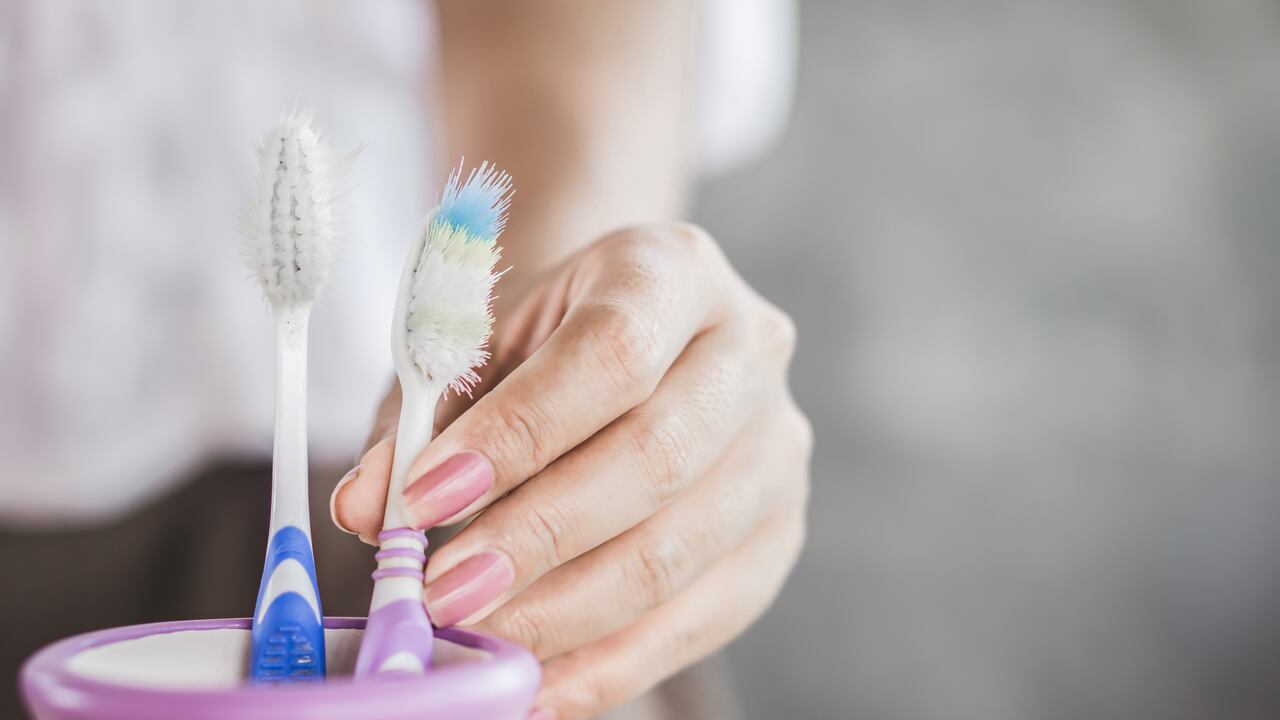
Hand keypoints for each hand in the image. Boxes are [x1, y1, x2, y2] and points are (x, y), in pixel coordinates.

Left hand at [332, 223, 810, 718]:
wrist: (624, 339)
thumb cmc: (540, 343)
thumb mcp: (475, 347)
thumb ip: (421, 420)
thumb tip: (365, 508)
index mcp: (673, 271)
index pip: (611, 354)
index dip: (518, 435)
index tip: (423, 502)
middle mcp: (749, 350)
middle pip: (657, 457)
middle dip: (539, 538)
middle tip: (444, 594)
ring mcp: (778, 444)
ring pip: (681, 549)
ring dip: (567, 611)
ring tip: (477, 639)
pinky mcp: (780, 529)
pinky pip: (705, 615)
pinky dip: (616, 664)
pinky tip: (542, 684)